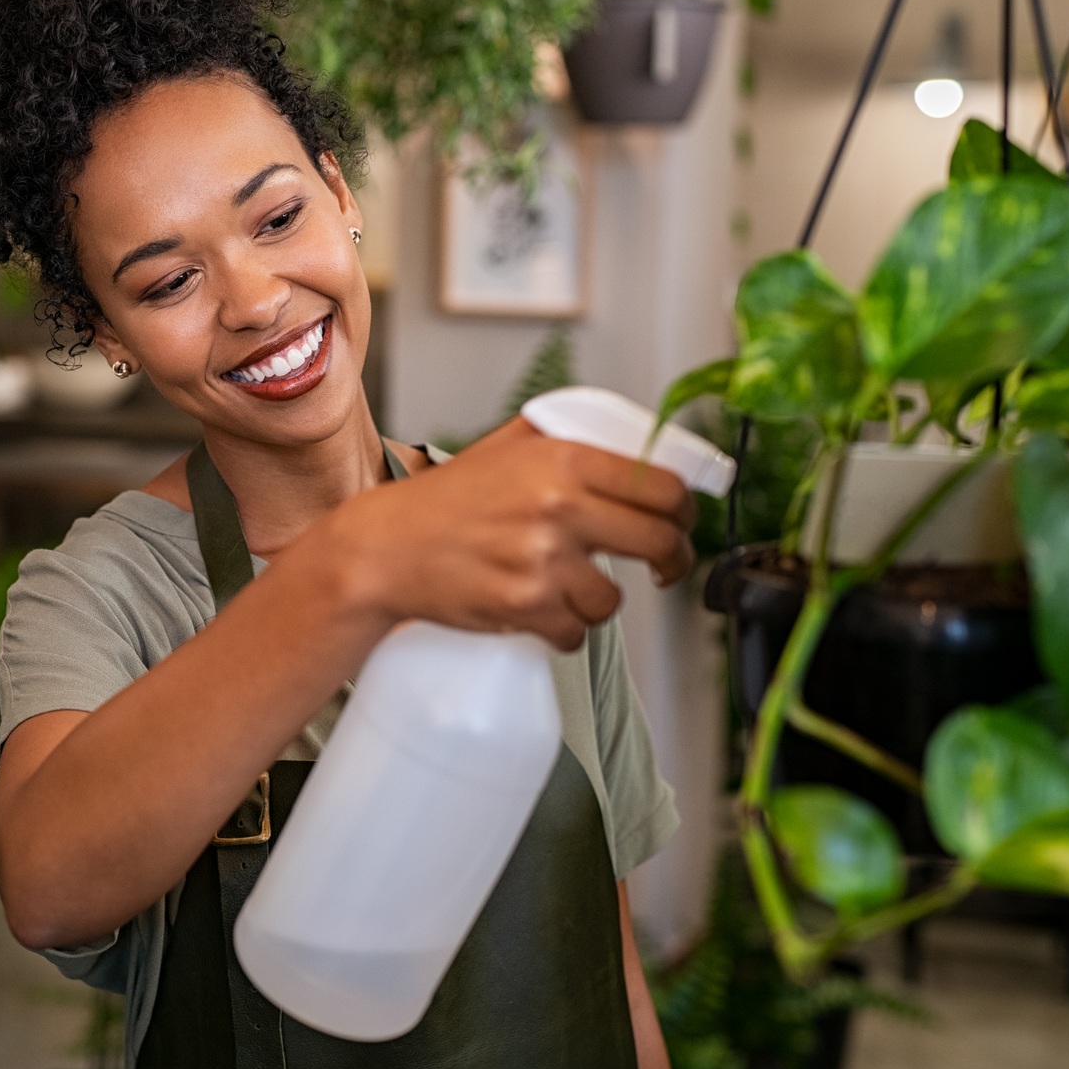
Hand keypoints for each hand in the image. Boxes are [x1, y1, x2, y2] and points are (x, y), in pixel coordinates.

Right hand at [319, 418, 696, 649]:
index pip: (662, 486)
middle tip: (663, 567)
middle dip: (671, 560)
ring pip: (614, 599)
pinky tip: (538, 608)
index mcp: (561, 460)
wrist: (384, 550)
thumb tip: (634, 445)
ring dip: (599, 600)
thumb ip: (564, 437)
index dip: (684, 509)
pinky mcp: (525, 606)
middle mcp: (557, 506)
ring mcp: (542, 560)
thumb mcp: (503, 448)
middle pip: (660, 541)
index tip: (680, 521)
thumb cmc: (444, 502)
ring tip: (565, 586)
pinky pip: (577, 632)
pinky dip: (564, 629)